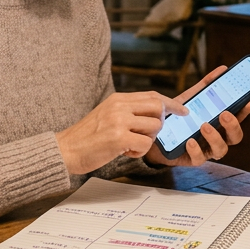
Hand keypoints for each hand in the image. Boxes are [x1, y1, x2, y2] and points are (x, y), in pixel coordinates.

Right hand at [57, 91, 187, 174]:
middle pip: (158, 108)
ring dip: (148, 140)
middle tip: (148, 134)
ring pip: (155, 127)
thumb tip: (155, 114)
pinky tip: (124, 152)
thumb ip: (128, 111)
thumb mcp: (107, 115)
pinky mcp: (118, 138)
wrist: (66, 149)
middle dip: (161, 123)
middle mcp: (119, 106)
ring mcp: (119, 121)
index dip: (171, 103)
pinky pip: (145, 144)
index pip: (153, 96)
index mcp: (118, 99)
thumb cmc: (87, 137)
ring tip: (130, 145)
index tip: (183, 110)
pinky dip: (139, 152)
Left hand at [143, 65, 249, 167]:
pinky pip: (199, 159)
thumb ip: (206, 85)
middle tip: (224, 114)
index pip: (238, 118)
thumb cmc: (177, 116)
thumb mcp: (191, 98)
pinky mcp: (191, 159)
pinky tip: (190, 141)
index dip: (246, 111)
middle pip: (235, 137)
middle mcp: (216, 137)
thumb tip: (223, 69)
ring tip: (204, 126)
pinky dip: (196, 149)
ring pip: (221, 150)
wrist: (154, 131)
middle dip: (233, 125)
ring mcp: (205, 149)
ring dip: (215, 137)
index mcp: (219, 123)